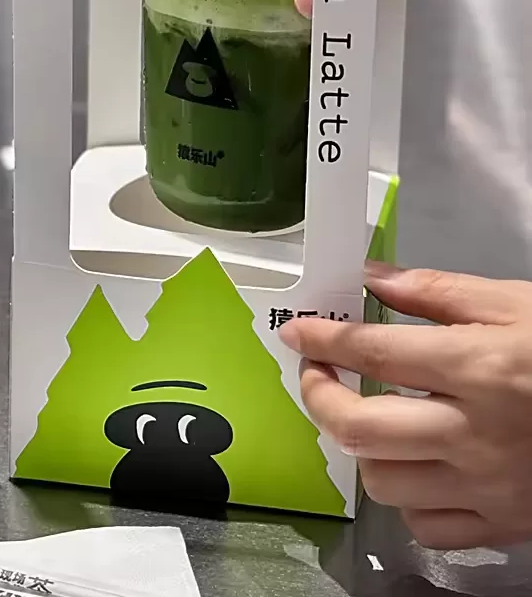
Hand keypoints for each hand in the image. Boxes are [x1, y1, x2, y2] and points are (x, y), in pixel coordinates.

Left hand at [278, 261, 531, 549]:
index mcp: (478, 368)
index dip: (320, 339)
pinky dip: (406, 498)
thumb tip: (370, 277)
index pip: (371, 352)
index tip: (296, 331)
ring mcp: (489, 490)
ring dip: (360, 446)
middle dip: (319, 396)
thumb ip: (437, 291)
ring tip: (367, 415)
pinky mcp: (505, 527)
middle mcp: (474, 435)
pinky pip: (427, 528)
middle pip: (358, 429)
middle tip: (319, 372)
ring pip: (383, 482)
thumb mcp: (515, 303)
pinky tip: (414, 465)